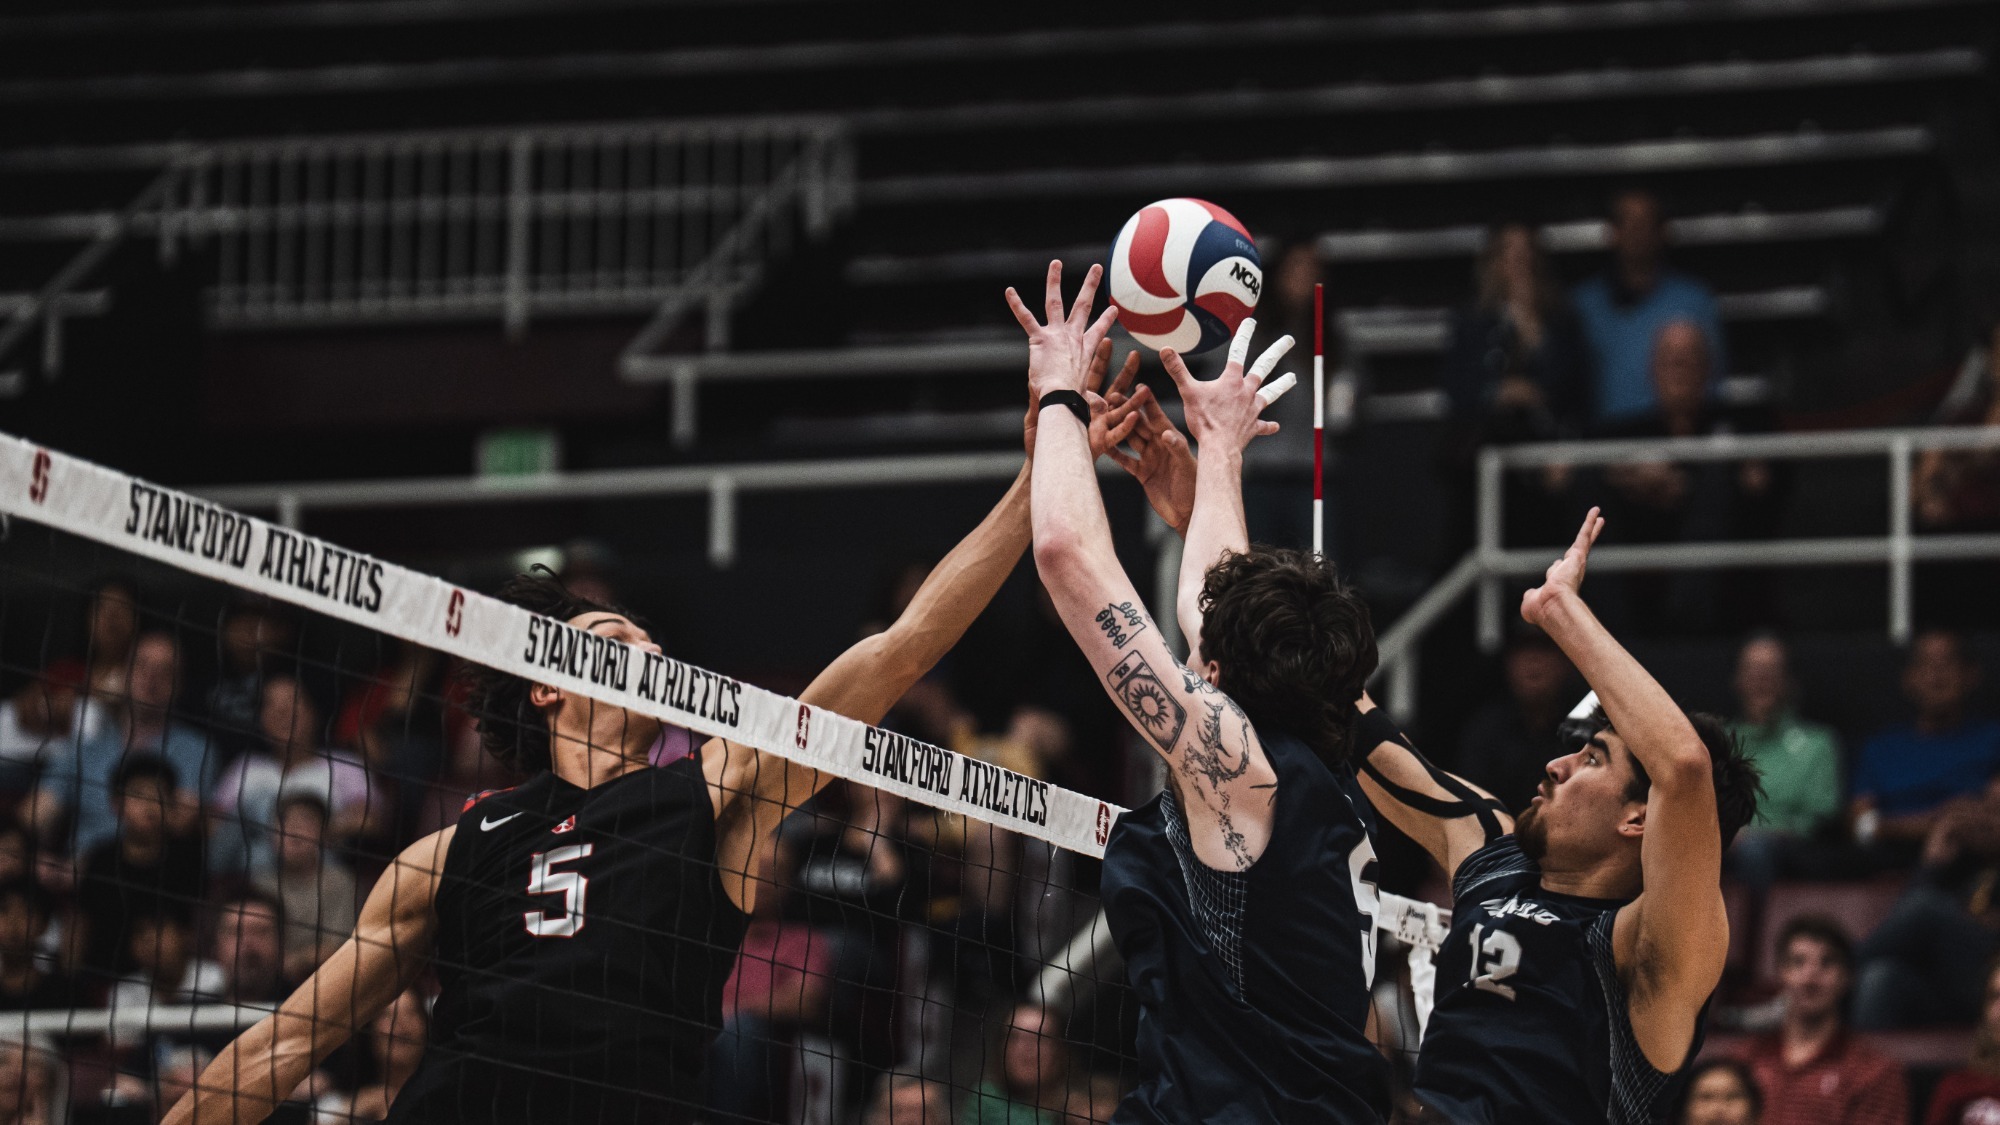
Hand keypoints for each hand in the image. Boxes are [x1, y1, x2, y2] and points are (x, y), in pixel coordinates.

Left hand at [1007, 259, 1117, 398]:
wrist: (1063, 398)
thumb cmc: (1074, 401)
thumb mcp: (1087, 398)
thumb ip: (1092, 401)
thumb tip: (1100, 410)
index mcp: (1086, 350)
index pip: (1099, 331)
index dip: (1106, 319)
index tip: (1114, 309)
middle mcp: (1073, 337)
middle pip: (1083, 306)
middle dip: (1090, 285)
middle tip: (1097, 268)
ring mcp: (1057, 334)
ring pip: (1055, 302)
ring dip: (1055, 281)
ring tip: (1056, 263)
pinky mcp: (1040, 338)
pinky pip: (1026, 318)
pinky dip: (1016, 305)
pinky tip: (1008, 291)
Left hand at [1025, 339, 1141, 458]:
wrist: (1042, 463)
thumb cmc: (1039, 440)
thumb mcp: (1037, 413)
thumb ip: (1038, 396)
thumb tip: (1034, 375)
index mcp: (1080, 400)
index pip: (1093, 374)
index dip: (1101, 359)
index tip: (1107, 340)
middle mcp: (1094, 411)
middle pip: (1114, 388)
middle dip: (1125, 373)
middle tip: (1135, 355)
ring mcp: (1100, 427)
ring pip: (1122, 411)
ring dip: (1135, 401)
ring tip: (1146, 389)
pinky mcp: (1102, 444)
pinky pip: (1117, 435)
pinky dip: (1126, 426)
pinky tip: (1135, 417)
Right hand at [1104, 384, 1198, 530]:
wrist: (1188, 512)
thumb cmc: (1194, 488)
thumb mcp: (1187, 466)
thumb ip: (1177, 448)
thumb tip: (1165, 433)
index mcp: (1171, 439)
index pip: (1157, 417)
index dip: (1148, 403)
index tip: (1139, 386)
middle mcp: (1159, 445)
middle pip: (1139, 425)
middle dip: (1126, 410)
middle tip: (1112, 397)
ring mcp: (1150, 458)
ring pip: (1130, 439)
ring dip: (1118, 428)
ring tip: (1103, 416)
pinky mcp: (1143, 473)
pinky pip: (1126, 460)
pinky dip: (1114, 453)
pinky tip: (1102, 445)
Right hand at [1160, 318, 1291, 454]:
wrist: (1219, 447)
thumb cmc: (1204, 420)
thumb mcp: (1188, 391)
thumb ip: (1177, 369)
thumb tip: (1166, 349)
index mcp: (1232, 380)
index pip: (1238, 351)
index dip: (1244, 335)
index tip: (1251, 321)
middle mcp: (1246, 391)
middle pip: (1264, 367)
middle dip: (1276, 351)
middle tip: (1289, 340)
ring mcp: (1252, 409)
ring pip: (1270, 393)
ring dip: (1282, 384)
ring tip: (1292, 377)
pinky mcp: (1253, 426)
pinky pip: (1263, 425)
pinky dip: (1268, 425)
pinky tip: (1274, 425)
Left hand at [1521, 507, 1603, 625]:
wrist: (1552, 606)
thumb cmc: (1542, 609)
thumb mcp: (1532, 601)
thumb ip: (1531, 595)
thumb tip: (1532, 594)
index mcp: (1559, 583)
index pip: (1557, 570)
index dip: (1554, 570)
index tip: (1554, 570)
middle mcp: (1570, 572)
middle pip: (1577, 552)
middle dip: (1584, 544)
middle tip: (1591, 535)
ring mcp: (1576, 563)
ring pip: (1585, 540)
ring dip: (1591, 527)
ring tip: (1598, 516)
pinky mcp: (1579, 555)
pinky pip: (1585, 535)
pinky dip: (1589, 522)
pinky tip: (1596, 510)